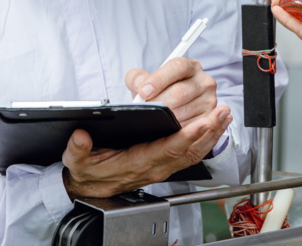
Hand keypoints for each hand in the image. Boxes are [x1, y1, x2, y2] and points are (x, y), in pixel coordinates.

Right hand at [62, 106, 231, 197]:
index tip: (202, 122)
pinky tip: (215, 126)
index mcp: (136, 162)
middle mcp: (154, 166)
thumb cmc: (90, 171)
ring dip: (212, 134)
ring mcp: (163, 167)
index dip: (186, 136)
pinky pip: (191, 154)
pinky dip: (207, 140)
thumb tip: (80, 136)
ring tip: (225, 115)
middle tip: (221, 112)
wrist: (92, 188)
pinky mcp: (166, 164)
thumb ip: (77, 149)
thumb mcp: (77, 160)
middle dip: (207, 131)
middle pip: (187, 150)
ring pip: (193, 153)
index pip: (167, 149)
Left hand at [125, 58, 217, 127]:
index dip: (159, 79)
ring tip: (154, 118)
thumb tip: (140, 85)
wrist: (171, 107)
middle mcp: (204, 81)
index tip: (144, 92)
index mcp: (190, 66)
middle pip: (179, 92)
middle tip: (146, 109)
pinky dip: (173, 129)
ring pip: (183, 111)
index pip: (177, 67)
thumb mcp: (146, 81)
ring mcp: (210, 100)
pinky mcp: (208, 119)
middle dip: (158, 102)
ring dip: (165, 117)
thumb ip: (138, 78)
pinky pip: (189, 127)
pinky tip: (165, 127)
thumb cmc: (159, 92)